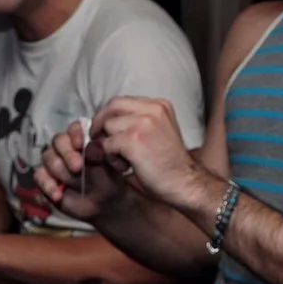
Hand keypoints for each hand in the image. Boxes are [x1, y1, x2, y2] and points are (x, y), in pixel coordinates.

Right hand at [35, 118, 126, 222]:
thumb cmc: (108, 181)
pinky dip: (48, 186)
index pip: (74, 129)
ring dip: (61, 172)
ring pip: (48, 158)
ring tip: (74, 184)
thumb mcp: (109, 168)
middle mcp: (66, 147)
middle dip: (68, 154)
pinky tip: (58, 195)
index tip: (81, 145)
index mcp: (83, 139)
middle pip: (58, 141)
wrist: (103, 204)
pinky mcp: (45, 178)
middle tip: (77, 167)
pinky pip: (39, 176)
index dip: (75, 135)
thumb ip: (100, 156)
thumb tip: (91, 147)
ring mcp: (54, 161)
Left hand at [90, 96, 219, 214]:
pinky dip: (110, 157)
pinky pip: (107, 144)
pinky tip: (125, 167)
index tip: (105, 129)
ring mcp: (142, 123)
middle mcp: (152, 109)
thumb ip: (139, 121)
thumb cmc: (171, 164)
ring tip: (122, 159)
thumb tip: (109, 122)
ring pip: (107, 126)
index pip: (122, 101)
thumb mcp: (160, 131)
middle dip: (100, 123)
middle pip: (112, 106)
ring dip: (107, 144)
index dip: (109, 115)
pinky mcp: (132, 140)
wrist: (184, 183)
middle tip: (98, 139)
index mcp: (159, 105)